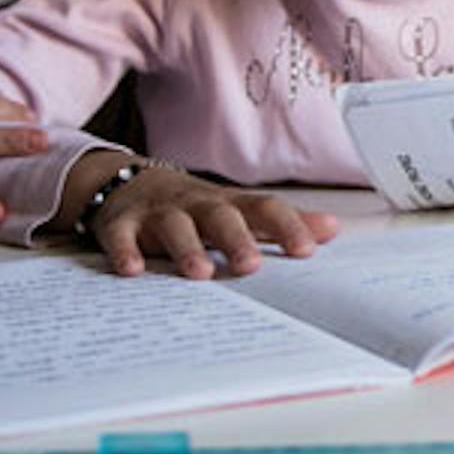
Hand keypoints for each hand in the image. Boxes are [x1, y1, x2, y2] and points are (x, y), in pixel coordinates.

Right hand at [79, 160, 340, 277]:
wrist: (125, 180)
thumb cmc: (194, 206)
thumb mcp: (237, 210)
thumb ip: (280, 223)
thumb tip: (333, 228)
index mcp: (228, 204)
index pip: (263, 209)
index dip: (286, 226)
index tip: (306, 250)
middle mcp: (196, 205)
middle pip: (219, 216)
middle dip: (236, 239)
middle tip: (251, 266)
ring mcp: (157, 213)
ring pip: (174, 226)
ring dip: (186, 248)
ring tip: (199, 273)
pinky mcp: (120, 223)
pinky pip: (121, 236)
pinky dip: (125, 251)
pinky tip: (132, 270)